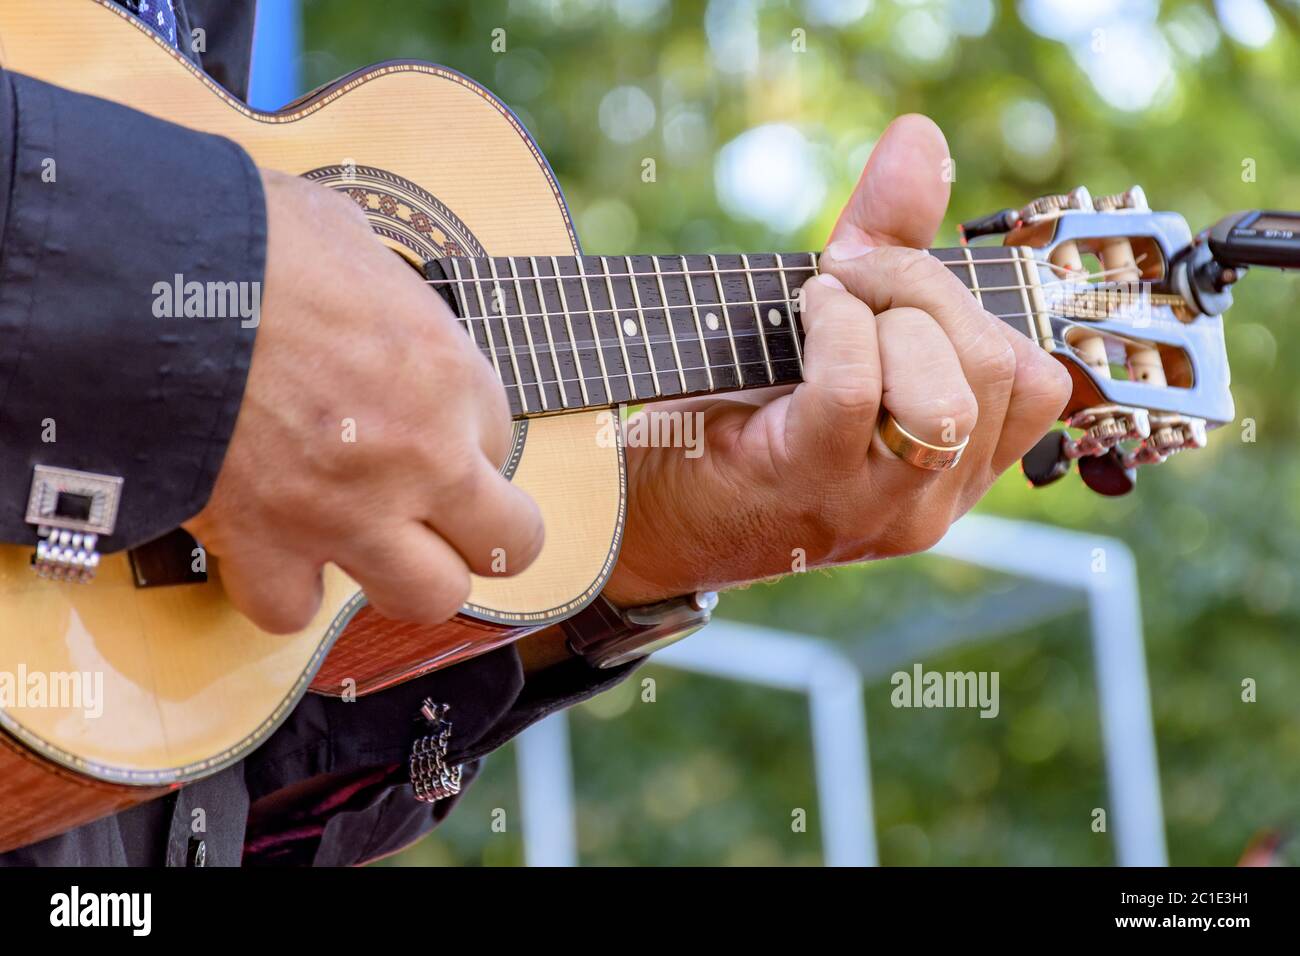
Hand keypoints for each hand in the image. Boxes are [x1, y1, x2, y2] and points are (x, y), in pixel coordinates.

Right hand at [185, 170, 543, 632]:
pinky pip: (291, 610)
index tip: (423, 428)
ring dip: (401, 576)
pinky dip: (279, 589)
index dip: (462, 440)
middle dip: (478, 535)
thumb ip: (381, 291)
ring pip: (428, 597)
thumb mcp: (346, 238)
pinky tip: (268, 553)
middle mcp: (420, 455)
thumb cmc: (242, 237)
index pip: (499, 442)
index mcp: (448, 372)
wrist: (141, 272)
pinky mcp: (263, 544)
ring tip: (364, 544)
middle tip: (437, 517)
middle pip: (510, 544)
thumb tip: (366, 299)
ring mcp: (349, 511)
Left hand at [603, 115, 1070, 605]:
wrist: (651, 511)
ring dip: (886, 315)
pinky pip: (857, 390)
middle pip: (1001, 373)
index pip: (1037, 383)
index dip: (976, 308)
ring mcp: (880, 508)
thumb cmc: (746, 417)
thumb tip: (919, 135)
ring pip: (947, 393)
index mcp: (959, 469)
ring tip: (825, 303)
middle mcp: (936, 499)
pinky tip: (807, 312)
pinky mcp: (812, 488)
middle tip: (851, 276)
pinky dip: (836, 327)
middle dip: (927, 292)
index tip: (892, 280)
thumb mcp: (835, 330)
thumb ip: (889, 241)